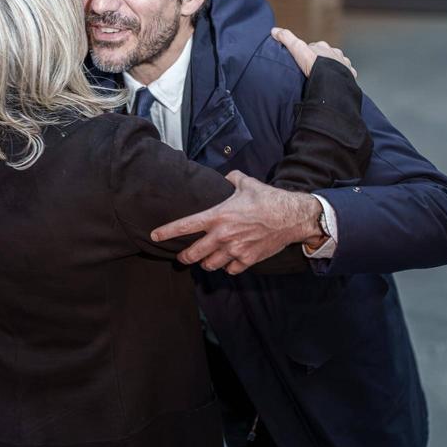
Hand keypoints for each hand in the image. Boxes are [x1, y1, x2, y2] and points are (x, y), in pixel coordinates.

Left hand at [151, 171, 324, 274]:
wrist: (291, 217)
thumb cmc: (268, 199)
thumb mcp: (246, 183)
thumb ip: (231, 179)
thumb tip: (225, 176)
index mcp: (217, 216)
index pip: (185, 226)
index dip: (166, 232)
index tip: (154, 236)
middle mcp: (222, 236)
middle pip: (193, 254)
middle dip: (184, 256)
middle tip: (181, 256)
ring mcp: (234, 250)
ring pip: (209, 265)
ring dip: (205, 262)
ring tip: (206, 258)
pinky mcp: (247, 260)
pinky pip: (230, 270)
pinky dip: (227, 267)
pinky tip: (228, 261)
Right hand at [271, 27, 355, 77]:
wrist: (331, 80)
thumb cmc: (315, 65)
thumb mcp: (298, 50)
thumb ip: (287, 39)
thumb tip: (274, 30)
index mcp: (322, 47)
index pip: (313, 47)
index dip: (307, 53)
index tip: (302, 60)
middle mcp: (335, 53)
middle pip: (326, 54)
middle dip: (321, 60)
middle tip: (312, 70)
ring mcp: (343, 63)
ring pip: (337, 63)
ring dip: (332, 68)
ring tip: (324, 77)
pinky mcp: (349, 74)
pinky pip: (347, 73)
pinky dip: (342, 76)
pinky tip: (336, 82)